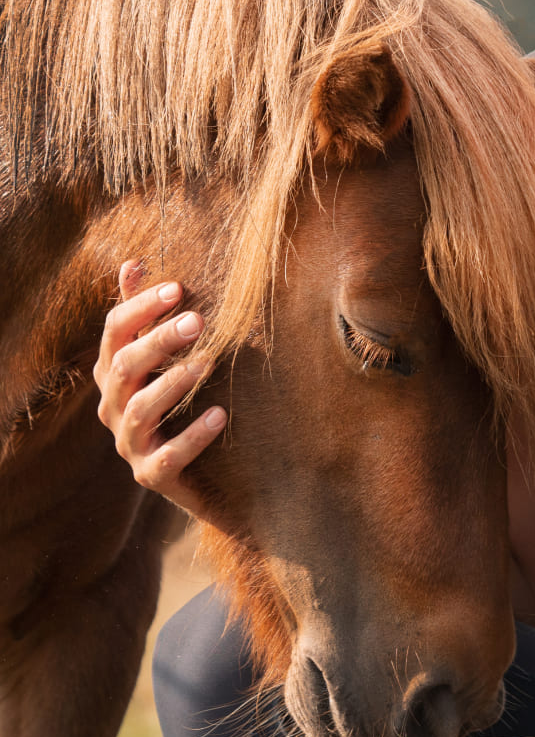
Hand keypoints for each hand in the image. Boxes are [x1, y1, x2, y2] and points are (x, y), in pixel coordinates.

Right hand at [94, 260, 225, 513]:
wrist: (208, 473)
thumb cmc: (183, 399)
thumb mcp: (165, 356)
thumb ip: (148, 315)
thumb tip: (134, 261)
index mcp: (114, 371)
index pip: (114, 331)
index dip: (141, 307)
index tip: (177, 287)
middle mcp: (113, 406)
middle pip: (123, 366)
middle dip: (158, 341)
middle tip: (198, 320)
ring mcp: (129, 444)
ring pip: (139, 411)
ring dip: (172, 384)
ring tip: (206, 364)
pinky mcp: (152, 475)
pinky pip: (166, 457)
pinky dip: (192, 436)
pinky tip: (220, 415)